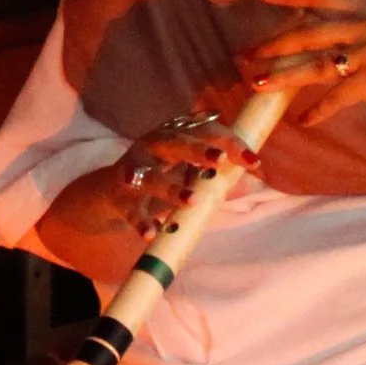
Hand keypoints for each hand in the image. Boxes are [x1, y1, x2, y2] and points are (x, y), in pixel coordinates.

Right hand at [113, 115, 249, 230]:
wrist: (111, 190)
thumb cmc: (161, 174)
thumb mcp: (188, 166)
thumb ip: (216, 170)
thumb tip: (254, 175)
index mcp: (175, 134)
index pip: (206, 131)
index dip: (230, 143)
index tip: (253, 161)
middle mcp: (153, 146)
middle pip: (175, 143)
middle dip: (197, 151)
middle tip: (218, 160)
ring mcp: (134, 171)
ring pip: (152, 177)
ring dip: (172, 189)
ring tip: (192, 200)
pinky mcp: (121, 199)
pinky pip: (132, 210)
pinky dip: (142, 222)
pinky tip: (151, 233)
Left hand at [250, 0, 365, 129]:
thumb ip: (354, 39)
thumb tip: (314, 48)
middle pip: (309, 32)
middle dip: (274, 45)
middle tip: (246, 55)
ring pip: (316, 63)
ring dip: (283, 76)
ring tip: (258, 84)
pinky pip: (336, 96)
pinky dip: (318, 110)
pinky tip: (305, 119)